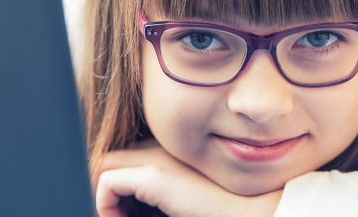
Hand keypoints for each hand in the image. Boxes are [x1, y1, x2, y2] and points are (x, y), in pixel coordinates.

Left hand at [94, 140, 281, 216]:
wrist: (256, 212)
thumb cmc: (223, 210)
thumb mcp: (183, 199)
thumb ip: (161, 195)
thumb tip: (128, 206)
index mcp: (169, 151)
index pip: (121, 157)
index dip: (112, 184)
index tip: (120, 211)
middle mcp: (161, 147)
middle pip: (108, 158)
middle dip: (103, 188)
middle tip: (113, 214)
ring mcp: (158, 158)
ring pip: (101, 167)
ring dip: (103, 197)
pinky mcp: (155, 175)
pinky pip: (106, 184)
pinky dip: (105, 205)